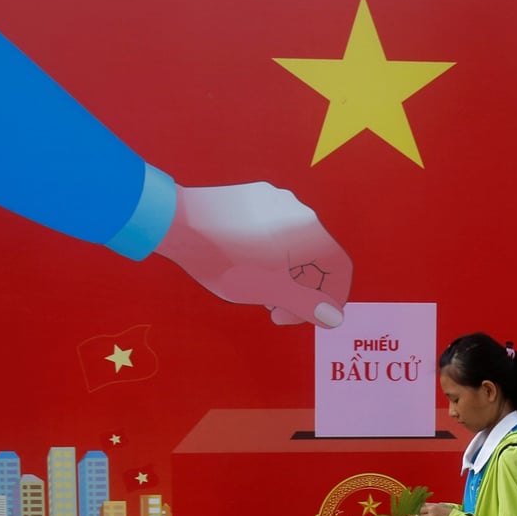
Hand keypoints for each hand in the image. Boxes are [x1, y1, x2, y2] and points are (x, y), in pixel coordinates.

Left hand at [155, 182, 351, 327]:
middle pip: (318, 256)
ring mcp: (276, 200)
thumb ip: (305, 306)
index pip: (340, 269)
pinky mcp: (255, 196)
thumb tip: (334, 318)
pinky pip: (276, 229)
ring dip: (287, 273)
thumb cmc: (223, 259)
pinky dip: (272, 253)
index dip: (331, 300)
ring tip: (260, 291)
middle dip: (304, 289)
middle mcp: (299, 211)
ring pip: (296, 243)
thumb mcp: (267, 290)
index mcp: (310, 232)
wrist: (176, 221)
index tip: (311, 318)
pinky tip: (247, 266)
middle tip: (276, 310)